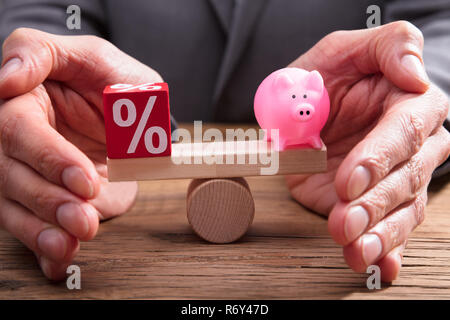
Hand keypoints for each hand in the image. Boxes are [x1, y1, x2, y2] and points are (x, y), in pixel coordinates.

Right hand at [0, 28, 161, 278]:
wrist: (134, 117)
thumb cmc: (112, 82)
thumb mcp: (91, 55)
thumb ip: (42, 54)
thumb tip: (4, 77)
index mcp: (21, 100)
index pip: (18, 131)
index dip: (49, 158)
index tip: (84, 180)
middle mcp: (15, 139)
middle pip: (9, 174)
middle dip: (48, 201)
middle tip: (85, 218)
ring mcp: (25, 171)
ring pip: (12, 205)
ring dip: (41, 230)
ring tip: (71, 243)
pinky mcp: (41, 198)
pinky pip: (30, 226)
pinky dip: (43, 248)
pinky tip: (59, 261)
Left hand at [285, 21, 449, 281]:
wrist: (312, 110)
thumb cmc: (331, 77)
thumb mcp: (346, 50)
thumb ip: (388, 47)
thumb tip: (415, 75)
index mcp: (410, 103)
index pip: (404, 132)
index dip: (378, 158)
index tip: (349, 181)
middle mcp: (414, 144)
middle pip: (407, 177)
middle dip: (375, 204)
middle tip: (345, 221)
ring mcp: (399, 177)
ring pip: (404, 210)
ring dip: (380, 234)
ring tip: (356, 251)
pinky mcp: (380, 202)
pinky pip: (392, 229)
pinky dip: (387, 251)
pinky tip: (379, 267)